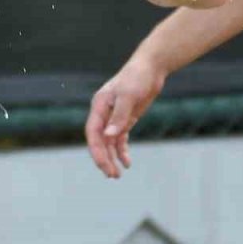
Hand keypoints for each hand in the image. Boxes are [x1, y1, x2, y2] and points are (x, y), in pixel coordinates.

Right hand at [85, 52, 165, 177]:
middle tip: (111, 175)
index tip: (103, 165)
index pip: (92, 132)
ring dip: (111, 157)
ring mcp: (114, 116)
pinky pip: (120, 138)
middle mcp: (103, 112)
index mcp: (99, 105)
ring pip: (109, 142)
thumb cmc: (137, 78)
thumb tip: (109, 136)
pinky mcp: (125, 118)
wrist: (150, 68)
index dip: (96, 150)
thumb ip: (119, 117)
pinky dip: (122, 151)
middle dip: (103, 158)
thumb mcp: (129, 96)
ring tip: (117, 175)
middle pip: (99, 140)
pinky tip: (127, 163)